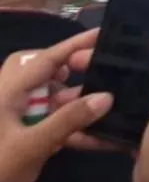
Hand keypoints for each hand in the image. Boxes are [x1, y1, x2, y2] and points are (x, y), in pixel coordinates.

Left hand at [0, 30, 112, 181]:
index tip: (103, 34)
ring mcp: (11, 121)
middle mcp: (7, 101)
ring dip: (73, 101)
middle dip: (68, 69)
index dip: (74, 45)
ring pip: (45, 97)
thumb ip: (69, 120)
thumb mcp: (32, 147)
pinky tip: (96, 138)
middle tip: (94, 74)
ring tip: (105, 105)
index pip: (44, 59)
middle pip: (38, 71)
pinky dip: (70, 126)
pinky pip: (48, 123)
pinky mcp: (18, 140)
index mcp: (5, 93)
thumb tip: (106, 97)